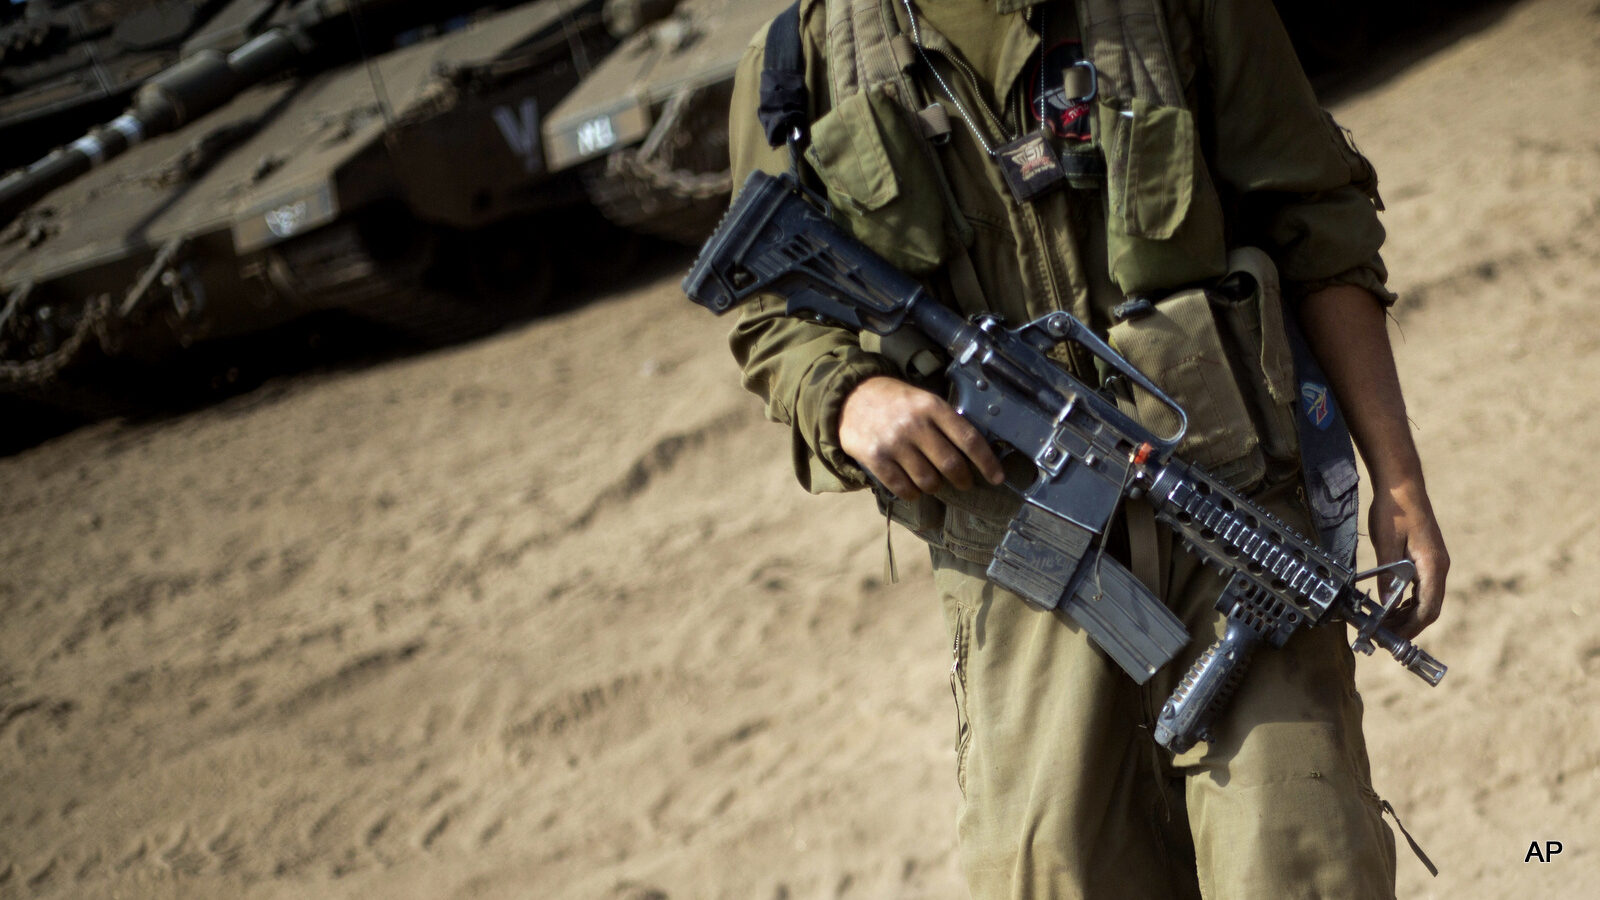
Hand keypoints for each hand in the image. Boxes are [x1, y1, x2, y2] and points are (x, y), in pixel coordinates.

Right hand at [839, 376, 1005, 500]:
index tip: (997, 478)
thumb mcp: (923, 399)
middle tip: (964, 483)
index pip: (968, 439)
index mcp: (932, 406)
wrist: (850, 396)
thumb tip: (974, 455)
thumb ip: (945, 422)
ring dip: (935, 487)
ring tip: (933, 483)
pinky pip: (902, 487)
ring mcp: (894, 442)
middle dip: (962, 480)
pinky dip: (912, 493)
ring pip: (928, 480)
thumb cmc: (895, 401)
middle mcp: (915, 424)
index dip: (987, 462)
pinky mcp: (875, 457)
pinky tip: (913, 489)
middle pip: (950, 465)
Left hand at [1367, 477, 1449, 639]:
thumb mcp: (1386, 544)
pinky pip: (1423, 588)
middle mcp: (1439, 567)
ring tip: (1386, 625)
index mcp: (1433, 565)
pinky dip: (1409, 601)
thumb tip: (1387, 605)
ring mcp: (1435, 562)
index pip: (1428, 609)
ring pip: (1427, 600)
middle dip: (1409, 626)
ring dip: (1408, 615)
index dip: (1411, 628)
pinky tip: (1392, 605)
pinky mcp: (1428, 558)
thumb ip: (1389, 576)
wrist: (1402, 484)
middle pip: (1429, 608)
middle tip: (1384, 636)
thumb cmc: (1394, 510)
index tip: (1392, 639)